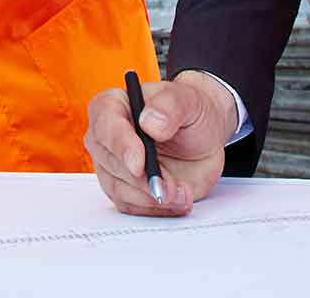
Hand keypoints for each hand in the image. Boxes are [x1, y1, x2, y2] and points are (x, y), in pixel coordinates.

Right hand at [83, 71, 235, 216]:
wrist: (204, 137)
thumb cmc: (190, 111)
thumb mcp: (188, 100)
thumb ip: (170, 106)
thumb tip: (150, 123)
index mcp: (113, 105)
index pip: (105, 125)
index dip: (120, 146)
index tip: (139, 165)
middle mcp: (107, 138)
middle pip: (111, 163)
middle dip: (142, 180)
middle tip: (171, 187)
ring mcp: (114, 166)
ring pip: (118, 189)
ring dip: (150, 197)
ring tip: (182, 192)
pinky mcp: (126, 189)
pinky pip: (131, 206)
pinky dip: (155, 208)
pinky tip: (178, 200)